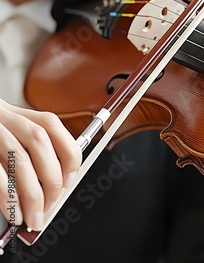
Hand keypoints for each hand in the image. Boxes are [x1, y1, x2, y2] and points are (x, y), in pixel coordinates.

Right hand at [0, 99, 81, 230]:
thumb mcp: (12, 137)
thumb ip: (34, 153)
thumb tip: (57, 183)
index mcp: (19, 116)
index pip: (52, 125)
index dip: (66, 153)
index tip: (69, 180)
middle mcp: (4, 119)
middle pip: (39, 142)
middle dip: (51, 179)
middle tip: (50, 204)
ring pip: (20, 160)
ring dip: (33, 194)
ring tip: (34, 215)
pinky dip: (9, 197)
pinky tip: (15, 212)